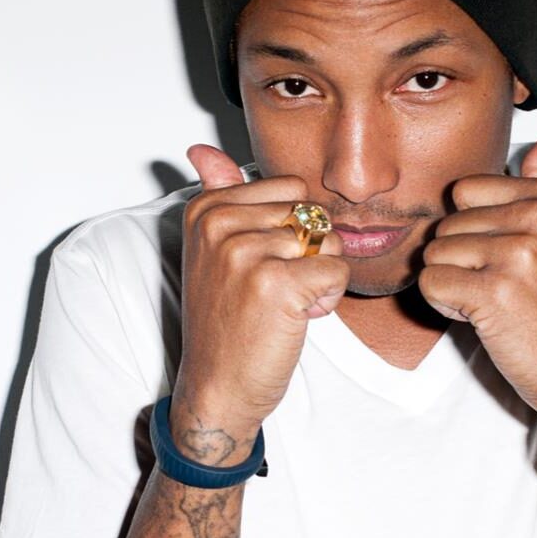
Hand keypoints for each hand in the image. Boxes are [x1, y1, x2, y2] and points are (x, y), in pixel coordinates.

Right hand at [170, 145, 348, 464]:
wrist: (217, 387)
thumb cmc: (224, 321)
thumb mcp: (212, 250)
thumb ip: (216, 193)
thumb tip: (201, 150)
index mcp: (206, 209)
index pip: (290, 188)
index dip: (291, 229)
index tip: (261, 263)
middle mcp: (219, 224)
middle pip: (311, 212)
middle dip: (309, 252)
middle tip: (273, 289)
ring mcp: (245, 252)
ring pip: (328, 241)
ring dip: (319, 278)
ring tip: (282, 305)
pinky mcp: (275, 283)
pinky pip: (336, 270)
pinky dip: (328, 298)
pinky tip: (296, 318)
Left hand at [417, 131, 536, 452]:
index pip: (465, 191)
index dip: (473, 230)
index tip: (506, 258)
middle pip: (446, 225)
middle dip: (461, 262)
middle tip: (504, 290)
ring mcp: (519, 253)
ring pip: (435, 255)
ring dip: (454, 287)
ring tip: (497, 304)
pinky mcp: (496, 292)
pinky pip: (432, 284)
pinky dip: (446, 308)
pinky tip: (485, 319)